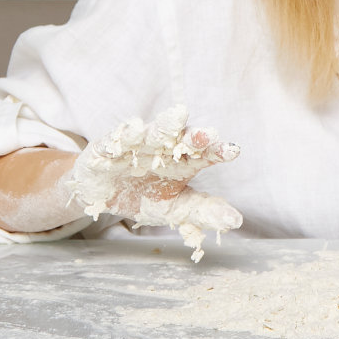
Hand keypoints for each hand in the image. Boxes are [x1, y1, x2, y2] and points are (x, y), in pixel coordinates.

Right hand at [65, 107, 242, 257]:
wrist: (103, 197)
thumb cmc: (144, 197)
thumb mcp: (175, 209)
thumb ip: (203, 211)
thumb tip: (236, 221)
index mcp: (183, 162)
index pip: (205, 154)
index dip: (218, 151)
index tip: (233, 151)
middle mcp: (162, 148)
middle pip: (181, 139)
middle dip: (193, 136)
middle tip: (207, 134)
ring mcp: (135, 146)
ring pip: (151, 133)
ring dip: (164, 126)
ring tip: (177, 118)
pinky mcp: (107, 147)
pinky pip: (115, 140)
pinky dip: (123, 135)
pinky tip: (133, 129)